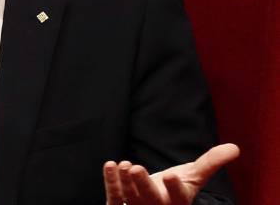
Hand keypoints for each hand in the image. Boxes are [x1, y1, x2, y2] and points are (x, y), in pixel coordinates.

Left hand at [103, 143, 238, 204]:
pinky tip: (110, 165)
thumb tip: (235, 147)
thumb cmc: (174, 188)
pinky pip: (115, 196)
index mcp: (178, 202)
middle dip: (143, 185)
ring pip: (130, 198)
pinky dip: (111, 182)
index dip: (175, 188)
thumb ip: (211, 162)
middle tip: (135, 168)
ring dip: (125, 182)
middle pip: (151, 200)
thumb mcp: (193, 176)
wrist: (153, 200)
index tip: (171, 175)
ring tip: (124, 164)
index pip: (179, 198)